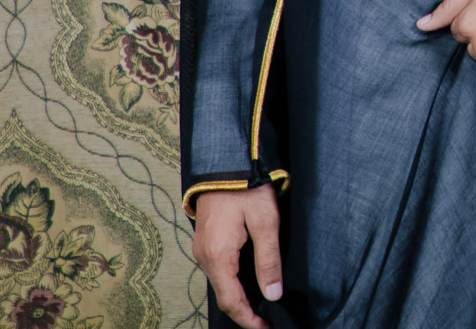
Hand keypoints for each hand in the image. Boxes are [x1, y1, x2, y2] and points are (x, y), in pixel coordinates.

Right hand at [192, 185, 281, 328]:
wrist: (224, 163)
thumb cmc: (246, 189)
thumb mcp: (266, 222)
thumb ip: (269, 260)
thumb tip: (273, 293)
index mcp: (218, 257)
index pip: (232, 302)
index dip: (249, 320)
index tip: (267, 328)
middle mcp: (204, 257)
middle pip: (225, 296)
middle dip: (245, 312)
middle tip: (268, 320)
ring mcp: (203, 250)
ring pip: (221, 284)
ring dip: (240, 297)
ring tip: (263, 305)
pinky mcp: (207, 241)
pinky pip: (219, 270)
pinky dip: (233, 282)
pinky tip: (250, 282)